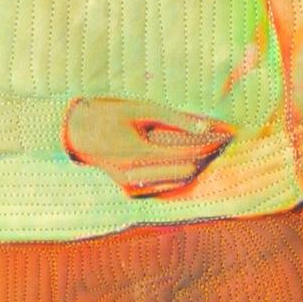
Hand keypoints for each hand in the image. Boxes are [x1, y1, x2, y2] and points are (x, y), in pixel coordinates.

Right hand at [63, 97, 234, 195]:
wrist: (74, 133)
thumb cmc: (107, 115)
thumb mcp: (141, 109)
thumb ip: (176, 119)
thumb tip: (208, 127)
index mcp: (138, 154)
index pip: (188, 154)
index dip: (211, 144)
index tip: (228, 133)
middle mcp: (136, 177)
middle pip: (188, 171)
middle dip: (208, 156)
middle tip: (224, 139)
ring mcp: (132, 188)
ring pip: (180, 182)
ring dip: (198, 166)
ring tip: (212, 148)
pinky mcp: (131, 192)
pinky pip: (166, 187)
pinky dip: (181, 174)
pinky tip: (191, 159)